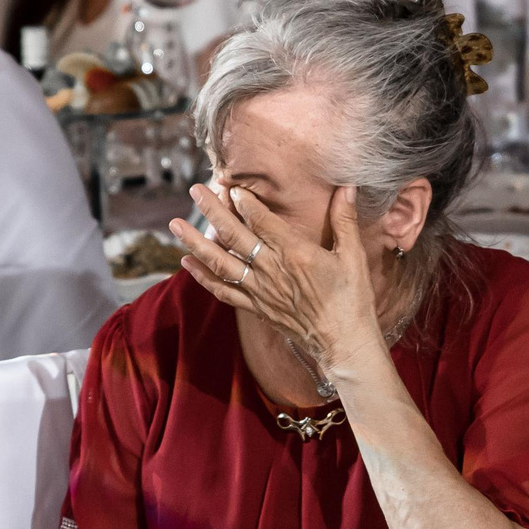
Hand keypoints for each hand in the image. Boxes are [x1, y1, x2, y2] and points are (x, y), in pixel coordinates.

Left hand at [167, 183, 386, 382]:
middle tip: (195, 190)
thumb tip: (349, 187)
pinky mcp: (256, 308)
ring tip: (176, 225)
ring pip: (221, 263)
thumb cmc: (352, 298)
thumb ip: (345, 220)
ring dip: (196, 243)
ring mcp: (260, 290)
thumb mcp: (353, 255)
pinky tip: (187, 262)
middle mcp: (271, 270)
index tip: (230, 186)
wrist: (343, 342)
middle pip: (234, 236)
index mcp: (294, 253)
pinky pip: (224, 291)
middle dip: (212, 210)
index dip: (243, 201)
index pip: (261, 220)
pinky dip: (203, 277)